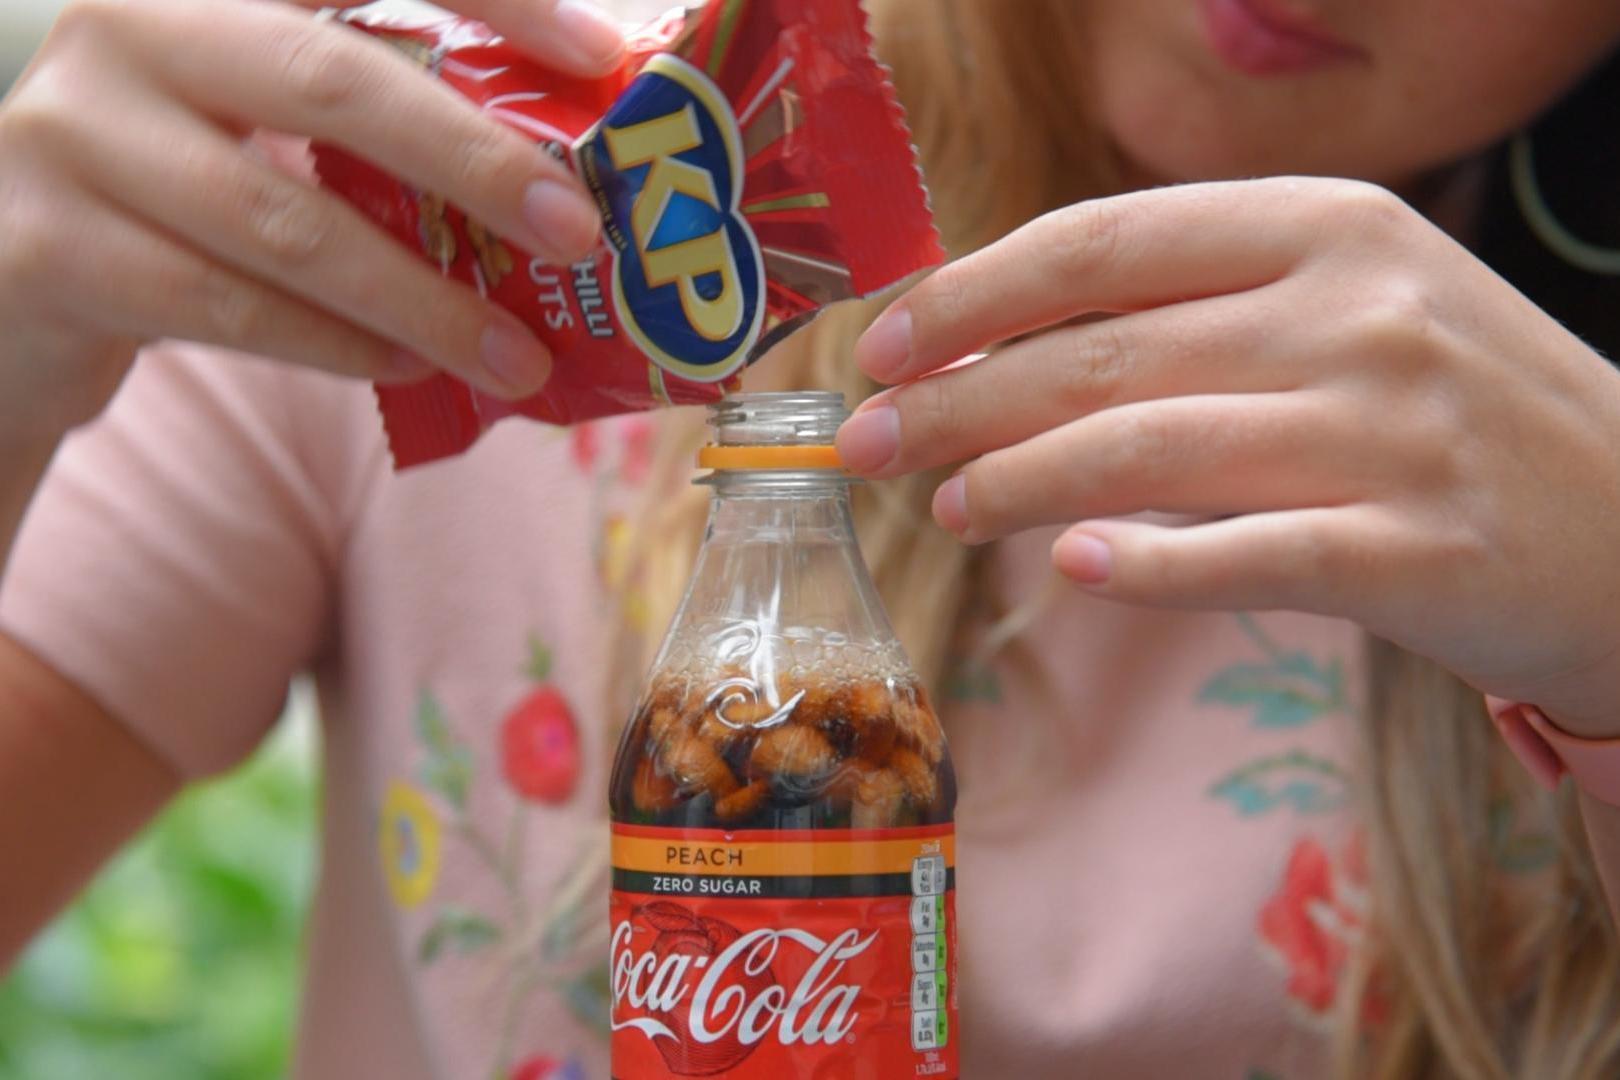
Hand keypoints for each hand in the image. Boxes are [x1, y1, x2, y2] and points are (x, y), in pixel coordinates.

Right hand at [0, 0, 624, 447]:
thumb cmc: (179, 188)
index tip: (599, 56)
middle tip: (581, 232)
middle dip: (477, 161)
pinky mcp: (47, 251)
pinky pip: (228, 307)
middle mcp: (121, 23)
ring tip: (517, 353)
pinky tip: (413, 366)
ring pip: (284, 222)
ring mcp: (68, 133)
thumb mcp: (260, 118)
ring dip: (423, 298)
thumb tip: (561, 176)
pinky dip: (338, 344)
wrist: (12, 277)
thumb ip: (370, 115)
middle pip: (330, 81)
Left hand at [836, 177, 1619, 736]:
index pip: (1103, 243)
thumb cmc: (1458, 411)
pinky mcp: (1417, 549)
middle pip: (1100, 353)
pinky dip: (1148, 566)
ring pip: (1148, 451)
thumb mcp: (1349, 309)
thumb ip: (1200, 312)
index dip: (973, 295)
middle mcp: (1355, 311)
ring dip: (1016, 483)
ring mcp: (1390, 430)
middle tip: (863, 446)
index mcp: (1326, 225)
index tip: (885, 346)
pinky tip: (1071, 571)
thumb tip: (1007, 352)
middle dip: (954, 402)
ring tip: (943, 510)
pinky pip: (1248, 556)